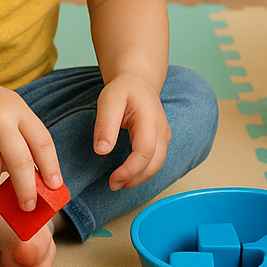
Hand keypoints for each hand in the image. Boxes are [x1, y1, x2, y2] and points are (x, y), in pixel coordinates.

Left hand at [93, 72, 171, 190]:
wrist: (139, 82)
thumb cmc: (124, 90)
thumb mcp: (109, 99)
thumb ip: (105, 124)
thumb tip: (101, 150)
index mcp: (149, 119)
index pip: (145, 152)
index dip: (130, 170)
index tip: (113, 179)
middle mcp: (161, 129)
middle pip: (155, 163)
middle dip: (135, 179)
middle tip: (113, 185)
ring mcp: (164, 136)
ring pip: (158, 165)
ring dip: (140, 178)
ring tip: (119, 182)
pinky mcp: (162, 141)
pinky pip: (156, 161)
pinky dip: (143, 171)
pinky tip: (128, 174)